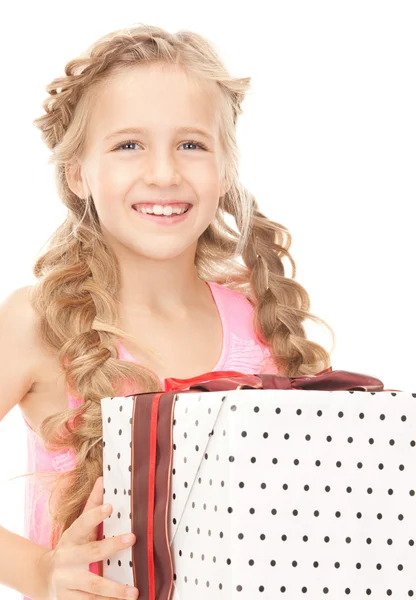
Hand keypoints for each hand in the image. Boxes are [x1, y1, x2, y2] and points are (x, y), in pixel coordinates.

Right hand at [39, 476, 138, 598]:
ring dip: (113, 591)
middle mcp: (67, 560)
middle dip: (111, 546)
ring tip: (133, 593)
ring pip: (91, 586)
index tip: (110, 506)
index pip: (83, 523)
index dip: (95, 514)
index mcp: (71, 538)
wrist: (43, 578)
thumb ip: (91, 506)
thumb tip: (102, 479)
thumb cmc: (70, 547)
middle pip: (91, 553)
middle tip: (132, 539)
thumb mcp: (77, 528)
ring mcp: (66, 582)